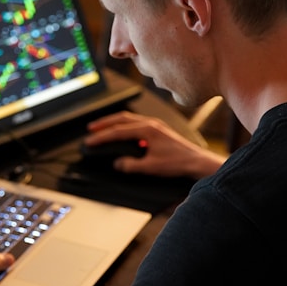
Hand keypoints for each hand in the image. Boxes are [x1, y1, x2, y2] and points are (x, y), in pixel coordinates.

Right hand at [85, 111, 225, 178]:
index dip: (102, 136)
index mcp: (148, 129)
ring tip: (102, 128)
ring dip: (114, 123)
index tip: (90, 141)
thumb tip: (118, 163)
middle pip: (122, 118)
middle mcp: (151, 124)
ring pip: (129, 119)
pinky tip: (122, 134)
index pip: (118, 131)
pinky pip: (136, 124)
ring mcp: (155, 126)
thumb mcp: (151, 167)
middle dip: (104, 123)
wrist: (196, 162)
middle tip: (91, 129)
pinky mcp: (158, 131)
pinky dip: (125, 126)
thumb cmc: (178, 162)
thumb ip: (131, 165)